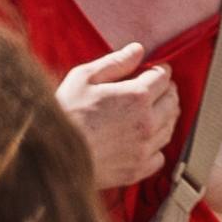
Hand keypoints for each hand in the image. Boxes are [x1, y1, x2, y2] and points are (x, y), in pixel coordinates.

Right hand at [53, 34, 186, 188]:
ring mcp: (143, 149)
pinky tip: (144, 140)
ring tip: (153, 111)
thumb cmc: (64, 115)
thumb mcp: (84, 78)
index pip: (163, 77)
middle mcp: (147, 123)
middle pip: (172, 101)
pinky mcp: (136, 170)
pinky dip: (156, 146)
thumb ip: (115, 62)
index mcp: (137, 97)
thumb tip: (137, 51)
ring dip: (165, 116)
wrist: (49, 159)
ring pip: (170, 128)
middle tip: (157, 88)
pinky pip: (159, 156)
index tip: (154, 70)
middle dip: (166, 91)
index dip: (160, 70)